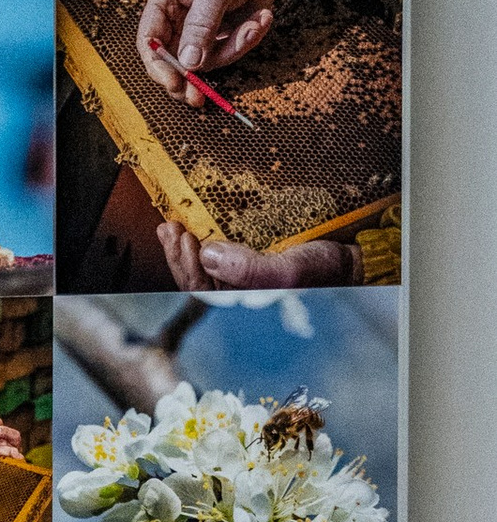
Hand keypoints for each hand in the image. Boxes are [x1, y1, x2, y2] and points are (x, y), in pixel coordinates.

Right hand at [137, 0, 277, 95]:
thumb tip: (188, 63)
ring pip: (205, 60)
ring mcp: (200, 28)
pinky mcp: (221, 33)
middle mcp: (178, 17)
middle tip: (199, 98)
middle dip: (189, 78)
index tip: (174, 84)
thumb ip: (201, 25)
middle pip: (172, 59)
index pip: (150, 40)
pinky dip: (247, 40)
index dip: (158, 65)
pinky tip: (261, 18)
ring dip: (233, 49)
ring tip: (255, 25)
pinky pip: (228, 52)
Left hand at [154, 220, 361, 288]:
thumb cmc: (324, 270)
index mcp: (243, 297)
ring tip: (172, 226)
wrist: (353, 258)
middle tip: (168, 227)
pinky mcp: (253, 254)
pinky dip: (204, 237)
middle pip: (197, 276)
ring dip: (186, 245)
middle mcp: (239, 286)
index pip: (201, 288)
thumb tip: (208, 255)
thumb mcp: (288, 270)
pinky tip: (194, 225)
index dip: (185, 265)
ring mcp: (244, 271)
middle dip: (178, 253)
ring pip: (205, 263)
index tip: (181, 236)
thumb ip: (250, 270)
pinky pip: (221, 249)